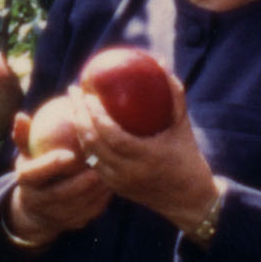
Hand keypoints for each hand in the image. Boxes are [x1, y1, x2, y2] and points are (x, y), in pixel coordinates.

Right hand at [5, 104, 110, 243]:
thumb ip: (24, 136)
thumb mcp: (26, 155)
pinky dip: (103, 198)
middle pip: (59, 194)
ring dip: (95, 190)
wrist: (37, 210)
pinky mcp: (73, 224)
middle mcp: (38, 202)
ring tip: (111, 172)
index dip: (51, 165)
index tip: (70, 153)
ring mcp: (56, 217)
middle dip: (79, 182)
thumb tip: (21, 116)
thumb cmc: (35, 170)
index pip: (35, 174)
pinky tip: (114, 182)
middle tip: (97, 165)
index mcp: (26, 183)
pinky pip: (91, 211)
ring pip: (78, 205)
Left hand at [73, 74, 221, 231]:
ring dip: (77, 129)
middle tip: (73, 92)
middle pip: (93, 143)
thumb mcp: (182, 124)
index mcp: (146, 156)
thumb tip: (159, 62)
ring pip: (89, 154)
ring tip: (72, 106)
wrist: (188, 199)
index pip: (111, 135)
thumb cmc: (188, 156)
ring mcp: (119, 183)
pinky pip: (93, 163)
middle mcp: (129, 172)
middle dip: (78, 115)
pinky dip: (85, 144)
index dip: (95, 115)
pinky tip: (80, 126)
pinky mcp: (115, 189)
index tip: (87, 94)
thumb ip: (173, 93)